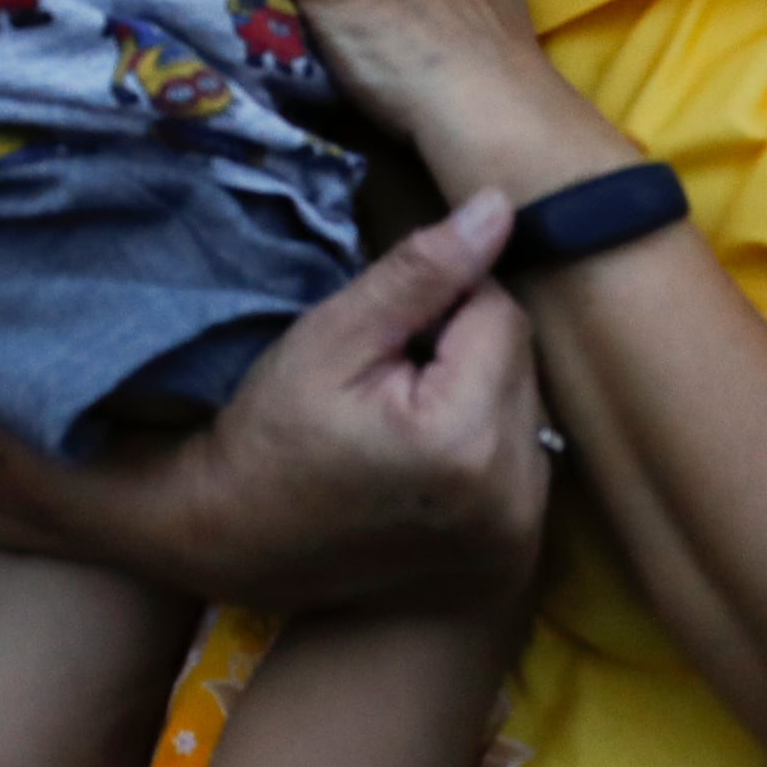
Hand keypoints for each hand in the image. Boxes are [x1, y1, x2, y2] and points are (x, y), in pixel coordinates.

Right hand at [179, 193, 551, 610]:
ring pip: (527, 411)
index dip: (443, 305)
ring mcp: (518, 537)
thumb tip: (499, 208)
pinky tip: (426, 463)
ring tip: (404, 422)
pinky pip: (523, 464)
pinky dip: (484, 449)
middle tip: (389, 379)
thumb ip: (422, 272)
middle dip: (466, 352)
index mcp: (467, 438)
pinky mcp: (513, 558)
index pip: (502, 312)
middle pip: (522, 364)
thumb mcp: (333, 337)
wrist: (239, 541)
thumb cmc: (272, 434)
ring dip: (480, 398)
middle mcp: (515, 497)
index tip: (385, 337)